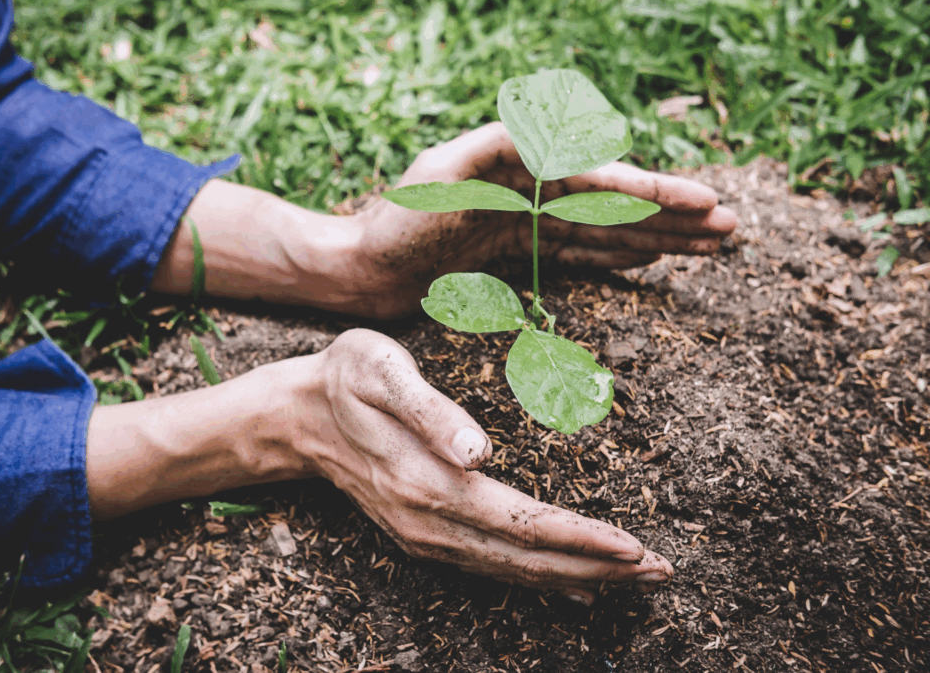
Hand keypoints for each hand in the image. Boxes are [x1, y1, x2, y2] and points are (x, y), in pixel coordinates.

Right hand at [292, 329, 672, 603]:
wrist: (297, 416)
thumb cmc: (347, 378)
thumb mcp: (381, 371)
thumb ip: (430, 410)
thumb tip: (479, 451)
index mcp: (428, 483)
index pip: (522, 522)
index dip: (581, 538)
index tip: (635, 547)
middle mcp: (430, 523)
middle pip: (527, 559)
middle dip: (599, 569)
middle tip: (662, 572)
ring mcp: (425, 536)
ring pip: (513, 571)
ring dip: (577, 578)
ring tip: (634, 581)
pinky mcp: (423, 535)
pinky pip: (491, 569)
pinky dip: (539, 580)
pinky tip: (573, 588)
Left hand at [330, 121, 736, 316]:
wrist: (361, 268)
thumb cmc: (393, 222)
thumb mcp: (436, 177)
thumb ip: (491, 148)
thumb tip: (553, 130)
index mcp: (523, 167)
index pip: (602, 182)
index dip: (655, 194)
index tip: (704, 204)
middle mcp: (534, 191)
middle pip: (616, 205)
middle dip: (674, 216)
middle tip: (732, 228)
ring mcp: (530, 222)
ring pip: (607, 231)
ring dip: (658, 238)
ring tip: (710, 244)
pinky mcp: (519, 252)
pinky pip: (581, 255)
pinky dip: (617, 256)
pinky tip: (651, 259)